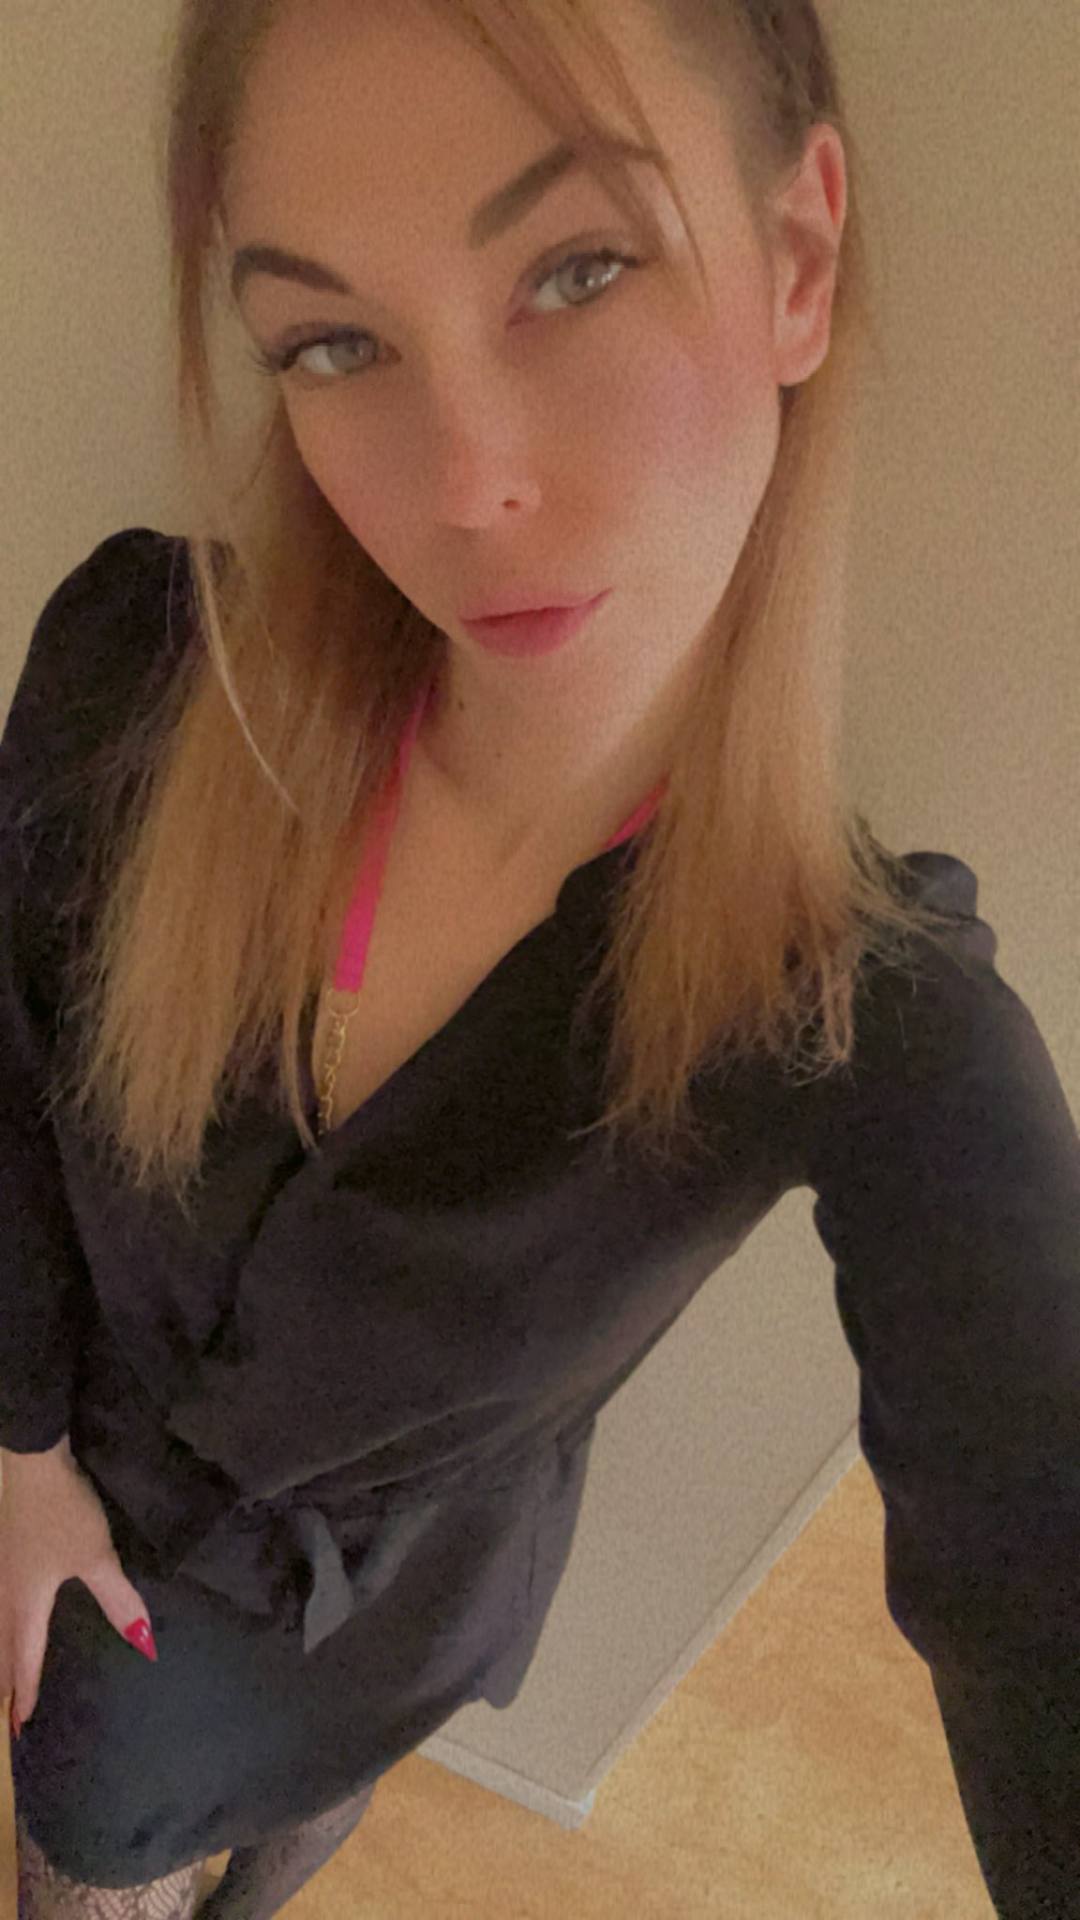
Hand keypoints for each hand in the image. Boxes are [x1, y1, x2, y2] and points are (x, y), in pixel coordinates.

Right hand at [0, 1440, 156, 1732]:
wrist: (25, 1458)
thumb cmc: (61, 1511)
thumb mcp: (96, 1555)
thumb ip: (118, 1599)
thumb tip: (144, 1644)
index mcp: (26, 1602)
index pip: (25, 1659)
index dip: (25, 1692)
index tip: (20, 1725)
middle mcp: (3, 1593)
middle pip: (0, 1648)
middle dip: (3, 1682)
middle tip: (3, 1715)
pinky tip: (2, 1612)